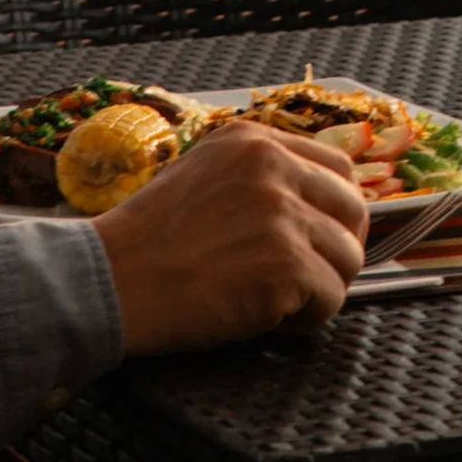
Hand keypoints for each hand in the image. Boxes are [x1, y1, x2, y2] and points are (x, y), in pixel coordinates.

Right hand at [95, 120, 369, 350]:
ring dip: (320, 288)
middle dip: (336, 250)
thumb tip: (314, 205)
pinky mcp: (286, 264)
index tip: (317, 240)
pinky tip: (265, 318)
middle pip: (354, 211)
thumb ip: (257, 180)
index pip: (338, 170)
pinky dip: (306, 319)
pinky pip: (332, 298)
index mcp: (254, 142)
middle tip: (303, 279)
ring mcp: (283, 214)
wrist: (108, 280)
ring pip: (349, 258)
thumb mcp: (202, 177)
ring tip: (274, 300)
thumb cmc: (146, 243)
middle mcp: (274, 168)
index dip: (334, 213)